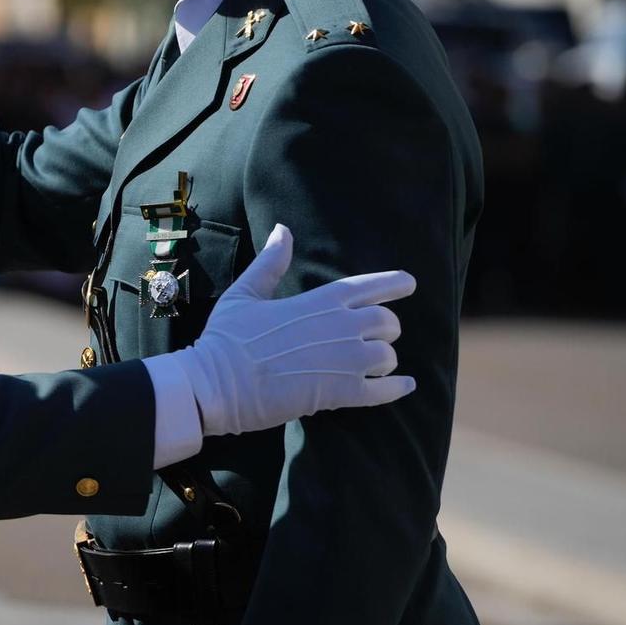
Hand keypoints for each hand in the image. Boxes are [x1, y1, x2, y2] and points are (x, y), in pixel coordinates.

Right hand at [176, 224, 415, 435]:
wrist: (216, 384)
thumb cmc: (227, 337)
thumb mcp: (245, 293)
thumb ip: (270, 263)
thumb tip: (281, 230)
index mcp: (322, 300)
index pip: (373, 286)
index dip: (396, 283)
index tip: (409, 284)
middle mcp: (342, 327)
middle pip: (388, 323)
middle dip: (384, 330)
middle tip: (373, 337)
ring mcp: (346, 361)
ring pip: (388, 356)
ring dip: (382, 360)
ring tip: (371, 366)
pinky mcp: (343, 393)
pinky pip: (386, 391)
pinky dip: (397, 388)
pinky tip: (403, 385)